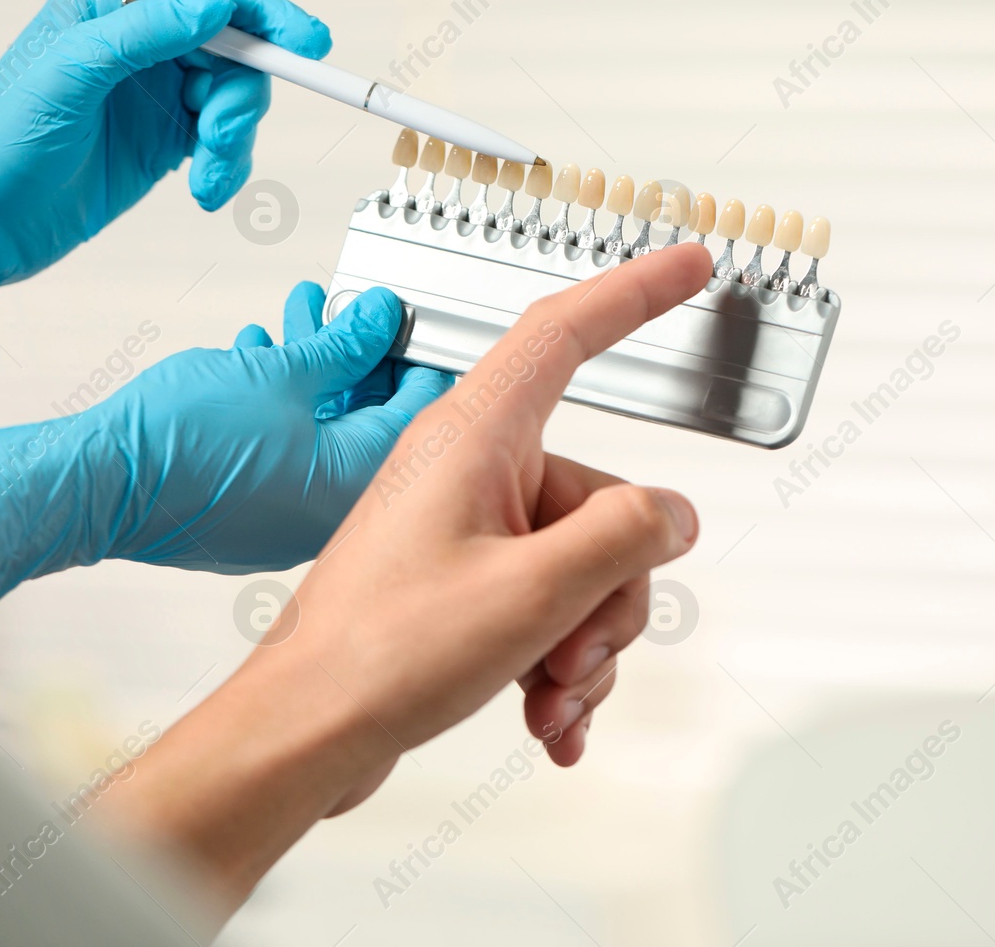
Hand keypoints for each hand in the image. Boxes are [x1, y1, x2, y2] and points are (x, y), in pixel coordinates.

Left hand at [0, 0, 329, 369]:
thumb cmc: (0, 142)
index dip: (265, 16)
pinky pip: (221, 142)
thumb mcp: (69, 73)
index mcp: (110, 5)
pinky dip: (225, 167)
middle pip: (233, 51)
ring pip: (232, 101)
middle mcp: (137, 42)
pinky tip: (203, 190)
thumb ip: (141, 30)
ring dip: (231, 141)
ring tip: (205, 176)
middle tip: (216, 138)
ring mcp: (153, 93)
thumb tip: (212, 2)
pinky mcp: (162, 141)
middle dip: (239, 97)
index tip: (308, 44)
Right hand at [0, 282, 449, 638]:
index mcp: (355, 482)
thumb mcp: (279, 372)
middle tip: (350, 308)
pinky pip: (287, 450)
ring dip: (315, 367)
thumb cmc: (180, 446)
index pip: (421, 414)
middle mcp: (330, 511)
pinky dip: (282, 402)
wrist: (98, 485)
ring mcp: (288, 518)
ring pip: (323, 429)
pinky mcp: (251, 514)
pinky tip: (258, 355)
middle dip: (359, 352)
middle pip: (371, 419)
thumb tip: (376, 320)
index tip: (410, 319)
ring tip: (300, 313)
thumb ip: (340, 344)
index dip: (417, 353)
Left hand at [109, 243, 711, 900]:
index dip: (635, 291)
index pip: (566, 332)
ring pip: (580, 563)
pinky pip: (546, 603)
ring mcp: (465, 527)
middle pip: (602, 497)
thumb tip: (671, 514)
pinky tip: (549, 723)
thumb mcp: (532, 592)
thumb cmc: (378, 651)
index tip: (688, 264)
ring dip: (582, 642)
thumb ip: (622, 539)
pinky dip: (557, 662)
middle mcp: (470, 470)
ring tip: (546, 695)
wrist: (306, 729)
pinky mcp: (461, 581)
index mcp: (475, 437)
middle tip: (572, 650)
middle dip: (609, 591)